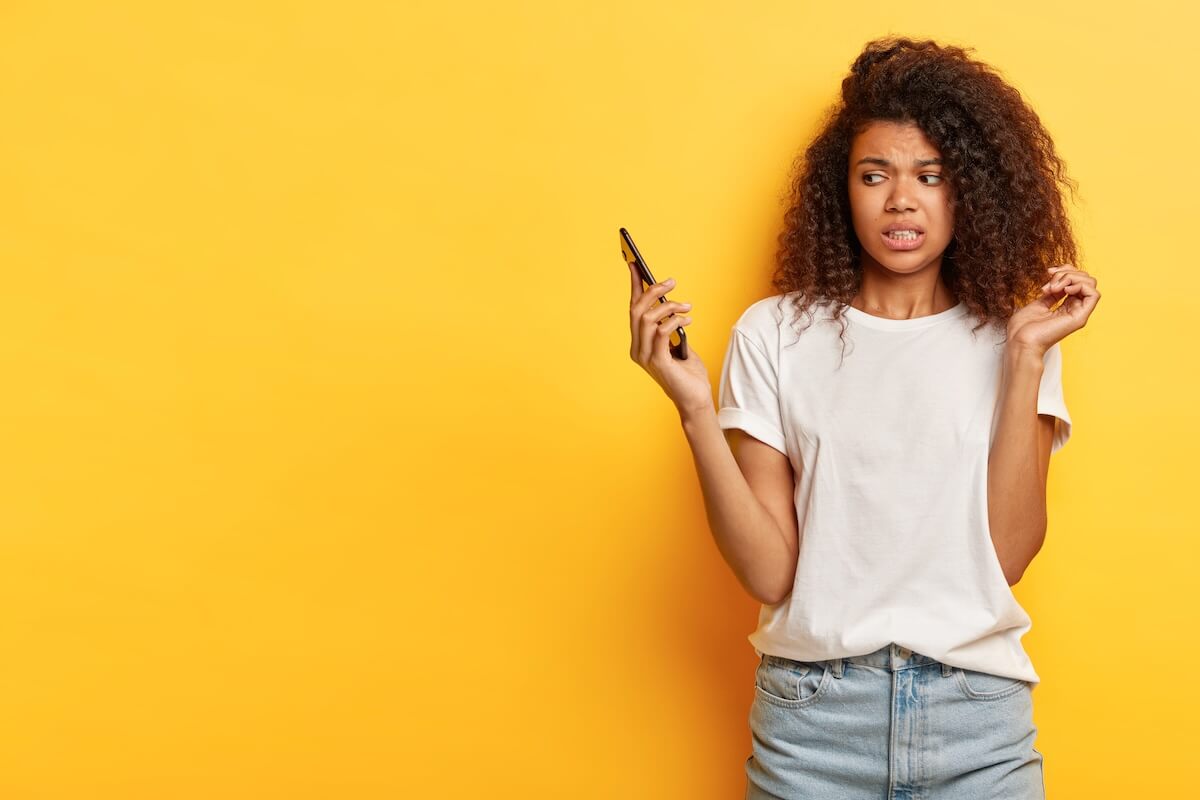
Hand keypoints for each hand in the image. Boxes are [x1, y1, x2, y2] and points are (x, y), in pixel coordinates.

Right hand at [627, 262, 713, 416]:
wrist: (695, 399)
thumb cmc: (688, 373)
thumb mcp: (678, 343)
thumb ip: (669, 325)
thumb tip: (668, 300)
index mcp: (639, 344)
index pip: (633, 310)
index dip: (634, 286)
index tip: (635, 265)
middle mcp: (637, 349)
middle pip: (636, 311)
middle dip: (652, 291)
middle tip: (671, 282)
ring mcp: (645, 357)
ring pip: (647, 319)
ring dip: (668, 306)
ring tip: (686, 306)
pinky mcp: (657, 362)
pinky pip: (661, 332)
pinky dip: (673, 321)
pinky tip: (687, 319)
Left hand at [1007, 264, 1100, 353]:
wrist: (1020, 341)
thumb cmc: (1023, 328)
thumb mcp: (1038, 304)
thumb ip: (1052, 294)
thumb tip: (1058, 283)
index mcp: (1065, 306)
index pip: (1077, 280)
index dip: (1065, 270)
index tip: (1048, 271)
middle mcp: (1074, 309)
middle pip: (1085, 279)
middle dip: (1067, 273)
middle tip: (1050, 284)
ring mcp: (1078, 313)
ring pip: (1090, 283)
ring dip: (1071, 278)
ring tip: (1054, 288)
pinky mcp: (1080, 318)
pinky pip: (1094, 294)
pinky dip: (1080, 286)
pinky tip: (1065, 290)